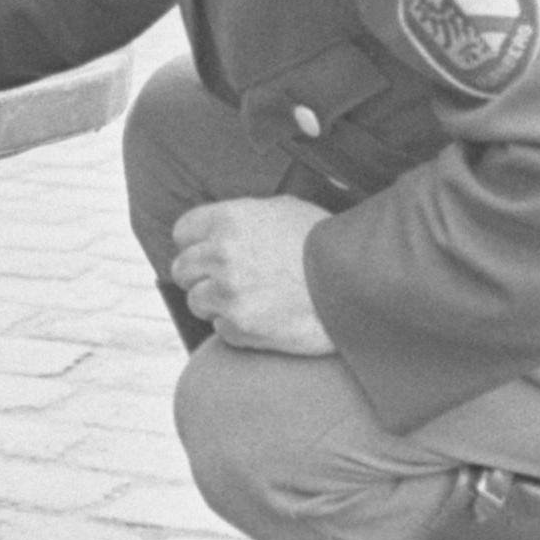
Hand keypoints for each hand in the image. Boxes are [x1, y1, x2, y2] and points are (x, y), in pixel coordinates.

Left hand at [168, 196, 335, 355]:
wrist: (357, 285)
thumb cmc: (325, 244)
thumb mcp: (284, 210)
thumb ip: (243, 217)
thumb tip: (219, 228)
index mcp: (229, 220)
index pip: (183, 232)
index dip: (196, 242)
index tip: (209, 251)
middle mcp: (221, 254)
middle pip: (182, 268)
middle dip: (201, 275)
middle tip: (229, 280)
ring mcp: (228, 293)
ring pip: (196, 301)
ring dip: (217, 303)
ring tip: (252, 299)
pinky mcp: (239, 326)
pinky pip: (220, 329)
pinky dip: (238, 327)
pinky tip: (266, 317)